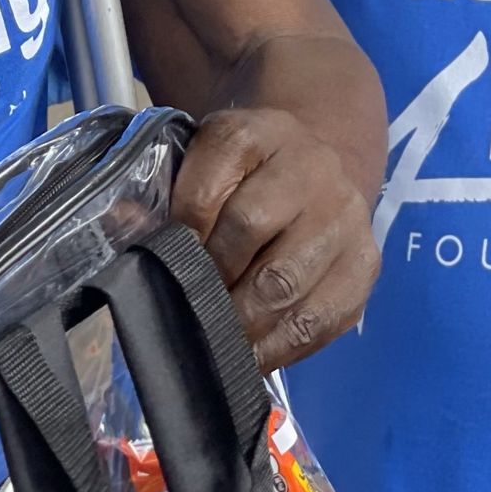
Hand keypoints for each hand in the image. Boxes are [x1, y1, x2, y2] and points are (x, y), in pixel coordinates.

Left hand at [172, 107, 377, 366]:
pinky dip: (282, 346)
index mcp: (255, 133)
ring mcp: (345, 216)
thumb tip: (125, 225)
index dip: (180, 234)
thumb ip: (163, 194)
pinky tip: (253, 358)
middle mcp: (309, 167)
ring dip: (242, 322)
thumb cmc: (243, 177)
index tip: (160, 265)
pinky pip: (323, 316)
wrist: (317, 164)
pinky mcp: (366, 263)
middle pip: (249, 229)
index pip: (207, 187)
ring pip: (287, 280)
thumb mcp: (203, 164)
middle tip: (183, 315)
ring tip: (213, 346)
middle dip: (209, 282)